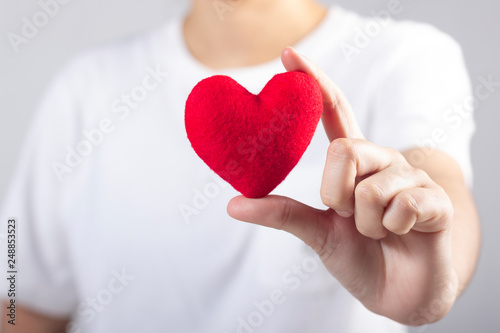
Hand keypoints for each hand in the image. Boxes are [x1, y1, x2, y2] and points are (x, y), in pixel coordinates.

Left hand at [227, 47, 459, 324]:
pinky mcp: (437, 201)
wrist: (398, 294)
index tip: (288, 54)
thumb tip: (232, 204)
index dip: (314, 83)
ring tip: (378, 232)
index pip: (334, 112)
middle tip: (348, 217)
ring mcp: (412, 178)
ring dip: (366, 224)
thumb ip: (282, 214)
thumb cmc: (358, 256)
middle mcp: (382, 160)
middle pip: (344, 150)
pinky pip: (403, 207)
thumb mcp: (316, 232)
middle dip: (337, 195)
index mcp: (353, 162)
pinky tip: (403, 235)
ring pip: (370, 189)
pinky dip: (393, 231)